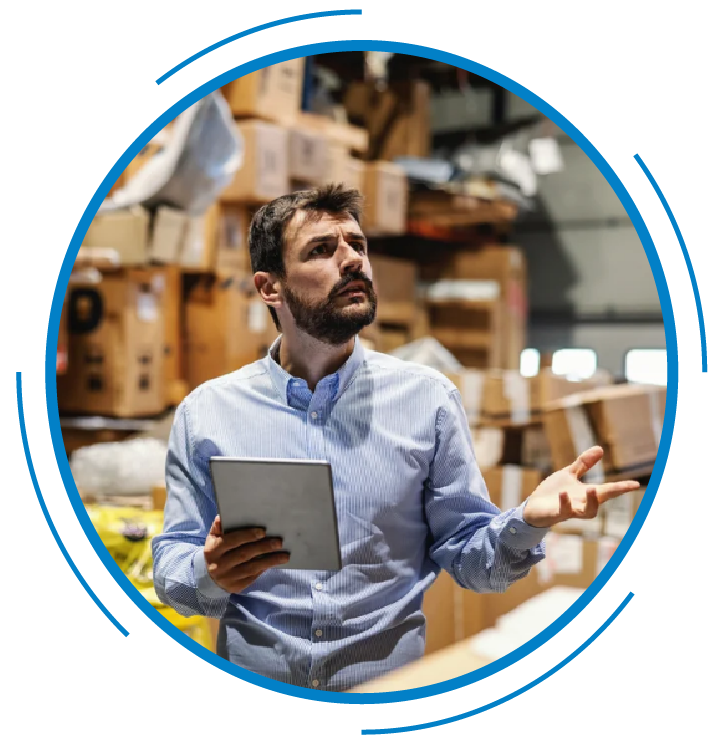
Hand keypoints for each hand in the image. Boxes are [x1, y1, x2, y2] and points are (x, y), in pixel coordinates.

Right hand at [204, 515, 289, 593]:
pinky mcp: (235, 587)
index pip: (231, 541)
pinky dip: (264, 569)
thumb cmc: (217, 550)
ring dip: (270, 561)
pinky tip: (274, 562)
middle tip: (279, 542)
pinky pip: (252, 577)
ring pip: (251, 568)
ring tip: (284, 556)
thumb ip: (219, 527)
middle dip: (263, 548)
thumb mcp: (214, 537)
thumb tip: (222, 517)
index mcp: (212, 550)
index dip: (247, 536)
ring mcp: (226, 578)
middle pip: (244, 555)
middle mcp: (218, 566)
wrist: (209, 575)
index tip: (263, 531)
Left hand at [522, 446, 639, 528]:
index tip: (636, 484)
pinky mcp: (555, 514)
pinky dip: (565, 503)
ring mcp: (570, 510)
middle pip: (602, 500)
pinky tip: (563, 493)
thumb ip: (584, 464)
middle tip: (625, 486)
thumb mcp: (569, 474)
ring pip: (587, 513)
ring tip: (591, 489)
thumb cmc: (553, 493)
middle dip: (613, 493)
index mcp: (586, 494)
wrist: (533, 508)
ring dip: (592, 502)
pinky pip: (563, 512)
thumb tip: (600, 448)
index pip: (608, 490)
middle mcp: (581, 503)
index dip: (622, 487)